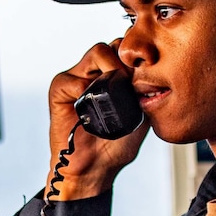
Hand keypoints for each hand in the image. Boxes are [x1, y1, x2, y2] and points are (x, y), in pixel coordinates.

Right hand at [47, 39, 150, 200]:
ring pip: (98, 52)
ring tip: (118, 90)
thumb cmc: (116, 147)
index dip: (139, 58)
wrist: (94, 169)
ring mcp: (76, 79)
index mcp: (112, 76)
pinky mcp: (60, 89)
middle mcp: (94, 73)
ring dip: (112, 68)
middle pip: (114, 46)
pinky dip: (85, 88)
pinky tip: (94, 106)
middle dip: (127, 60)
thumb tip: (156, 69)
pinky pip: (74, 78)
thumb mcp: (141, 113)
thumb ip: (146, 90)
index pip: (127, 50)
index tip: (148, 73)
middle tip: (133, 82)